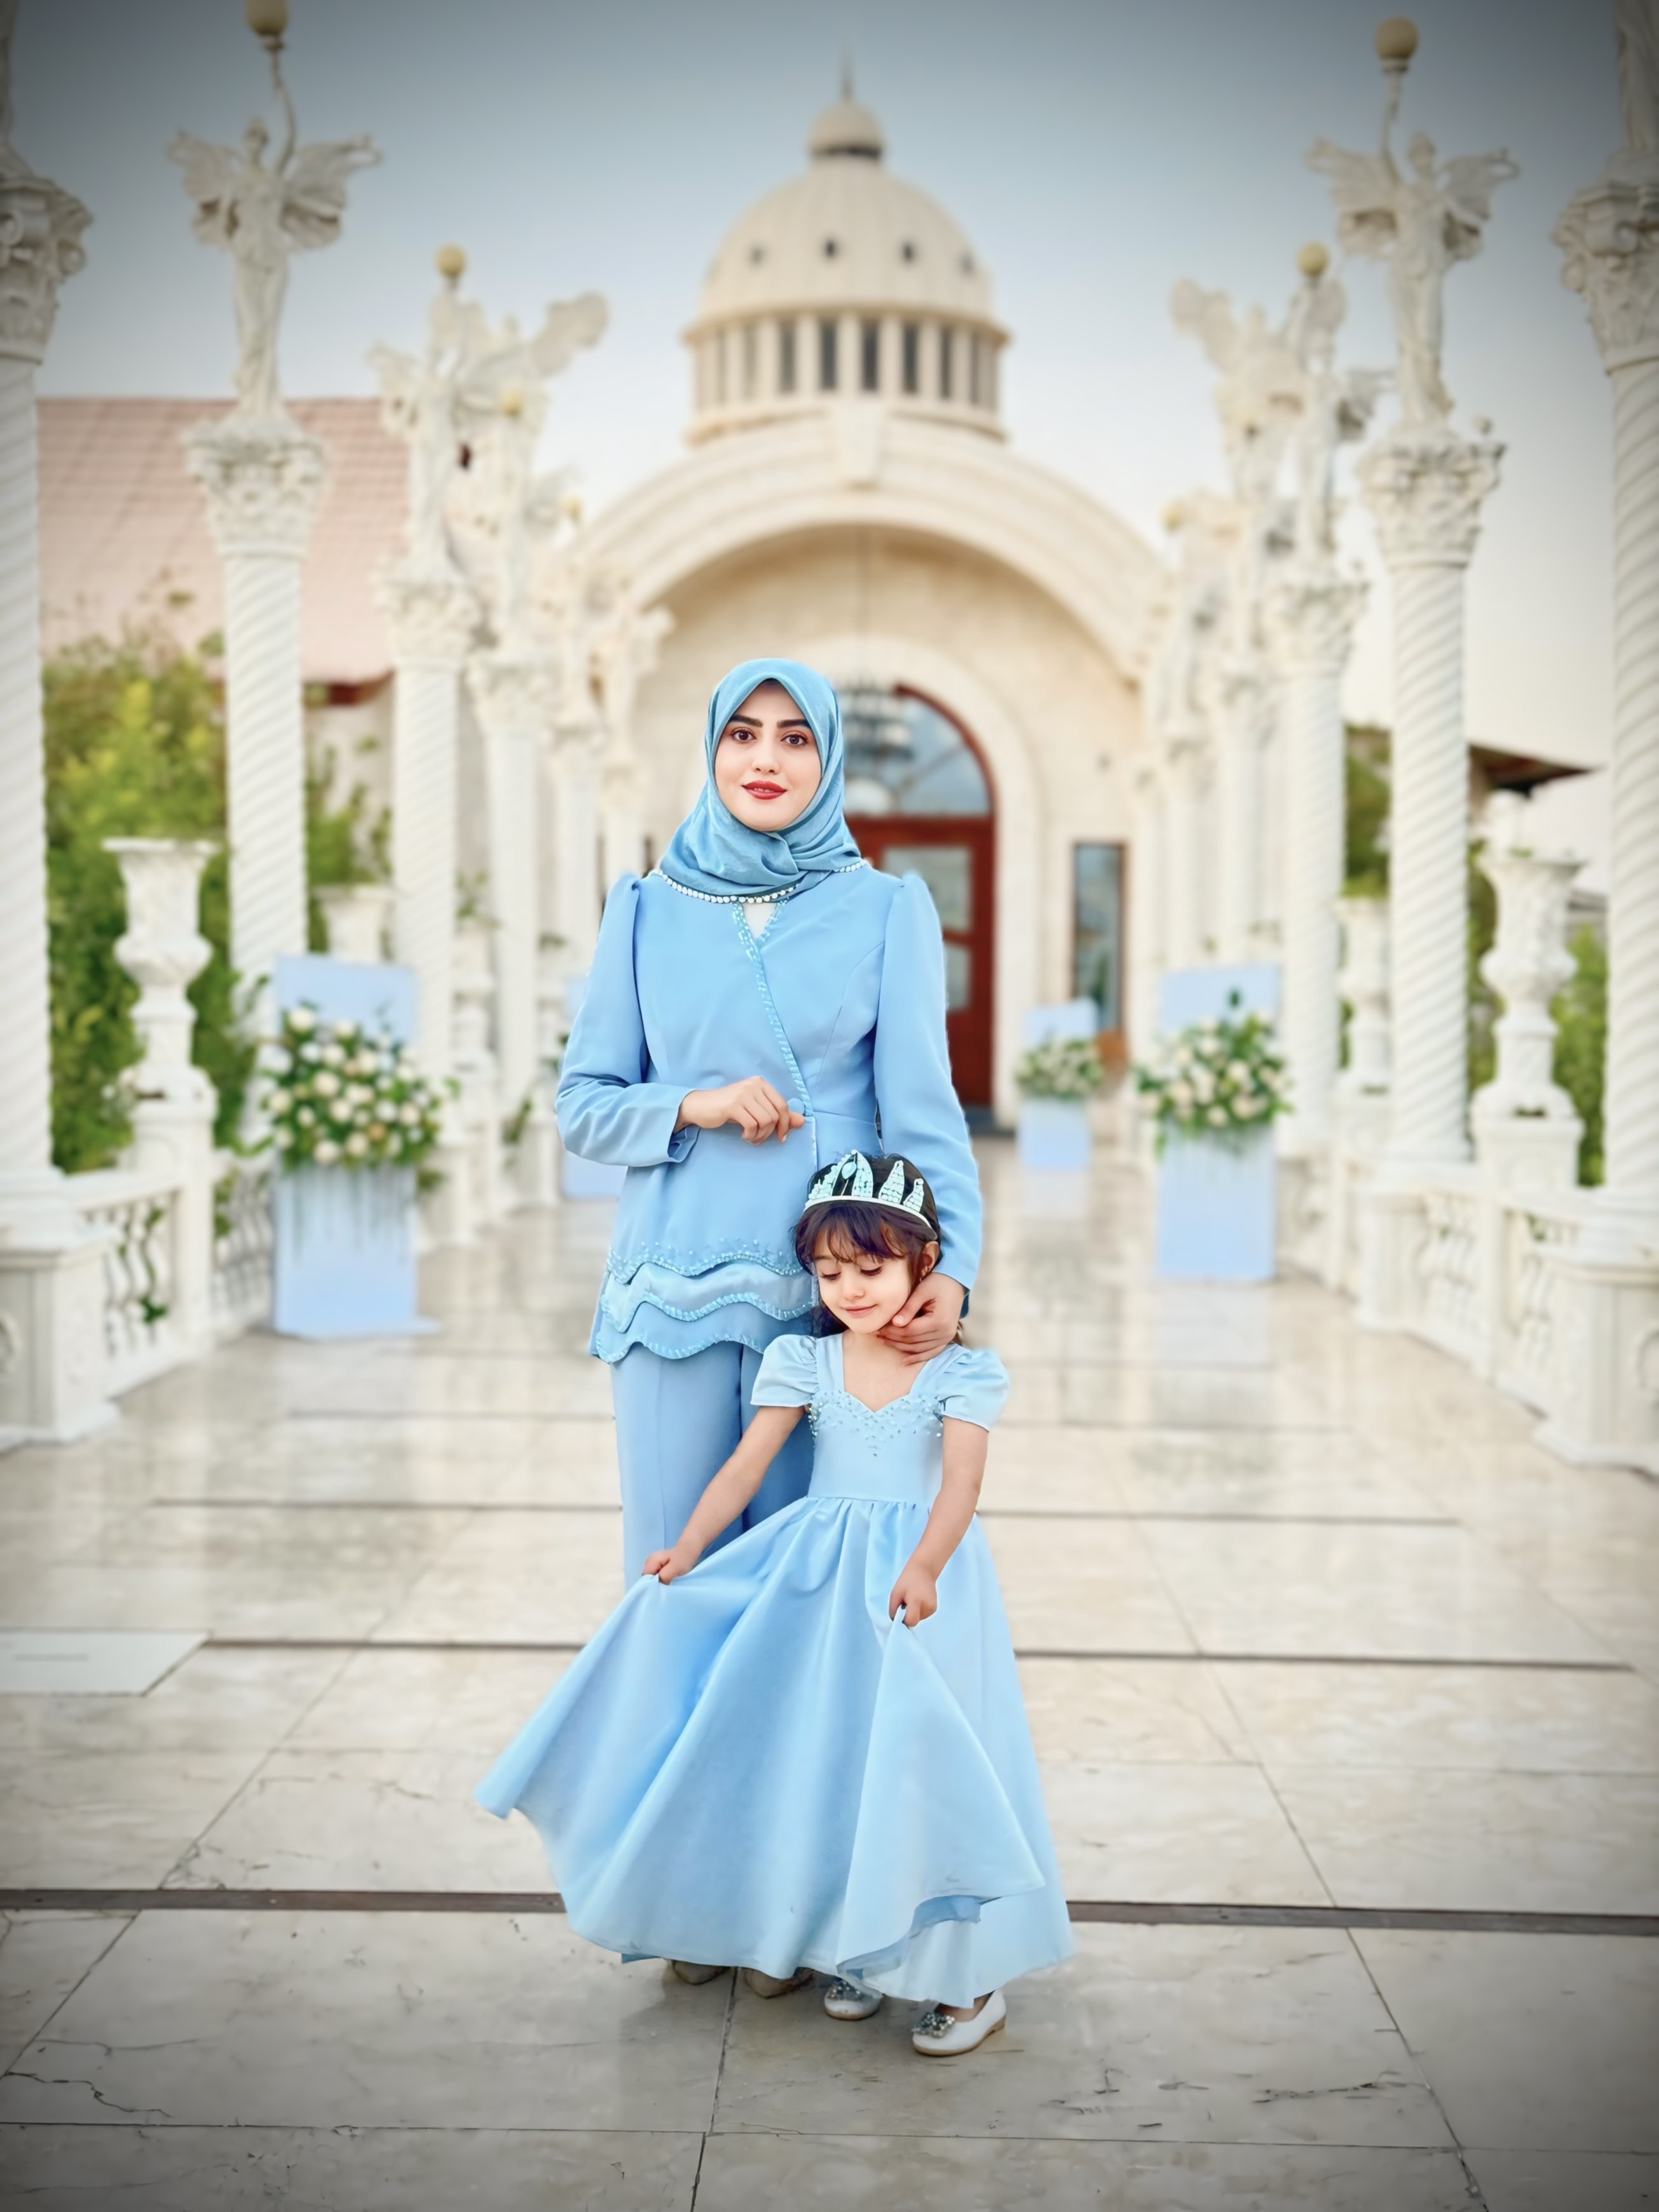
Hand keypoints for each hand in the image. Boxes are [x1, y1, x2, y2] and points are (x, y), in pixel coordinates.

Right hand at [642, 1543, 699, 1583]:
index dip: (651, 1586)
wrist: (689, 1550)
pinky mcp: (657, 1566)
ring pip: (651, 1579)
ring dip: (659, 1583)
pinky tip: (668, 1581)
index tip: (661, 1590)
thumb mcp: (675, 1568)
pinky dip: (661, 1580)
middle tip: (666, 1587)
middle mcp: (648, 1562)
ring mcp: (652, 1564)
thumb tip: (656, 1587)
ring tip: (668, 1584)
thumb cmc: (683, 1558)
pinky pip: (655, 1577)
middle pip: (647, 1579)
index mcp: (650, 1561)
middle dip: (655, 1585)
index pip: (644, 1579)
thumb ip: (664, 1576)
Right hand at [676, 1077, 804, 1145]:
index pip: (783, 1105)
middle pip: (775, 1115)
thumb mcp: (755, 1109)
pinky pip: (752, 1125)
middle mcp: (753, 1085)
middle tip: (760, 1139)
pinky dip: (751, 1135)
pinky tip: (744, 1135)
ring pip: (765, 1121)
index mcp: (760, 1083)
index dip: (785, 1124)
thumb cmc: (728, 1108)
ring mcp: (743, 1094)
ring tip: (751, 1138)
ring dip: (760, 1136)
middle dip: (770, 1132)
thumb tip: (802, 1121)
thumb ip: (778, 1114)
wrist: (700, 1106)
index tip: (781, 1137)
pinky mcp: (733, 1105)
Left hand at [878, 1272, 964, 1362]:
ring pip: (920, 1349)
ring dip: (902, 1348)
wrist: (955, 1282)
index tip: (879, 1328)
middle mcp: (945, 1332)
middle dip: (894, 1339)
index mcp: (939, 1320)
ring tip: (885, 1342)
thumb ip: (908, 1308)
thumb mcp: (921, 1291)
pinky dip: (918, 1357)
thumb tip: (895, 1323)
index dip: (892, 1331)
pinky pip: (931, 1352)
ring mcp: (947, 1337)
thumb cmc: (938, 1283)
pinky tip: (905, 1361)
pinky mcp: (947, 1339)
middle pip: (913, 1341)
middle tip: (878, 1335)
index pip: (910, 1331)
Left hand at [888, 1561, 938, 1627]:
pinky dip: (918, 1610)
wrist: (924, 1570)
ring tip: (912, 1599)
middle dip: (908, 1615)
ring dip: (913, 1612)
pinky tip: (918, 1600)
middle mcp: (927, 1607)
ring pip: (918, 1618)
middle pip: (914, 1621)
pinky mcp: (934, 1608)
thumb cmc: (907, 1580)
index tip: (900, 1611)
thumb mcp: (895, 1594)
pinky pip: (922, 1615)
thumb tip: (895, 1622)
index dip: (903, 1620)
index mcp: (917, 1601)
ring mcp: (932, 1608)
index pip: (911, 1621)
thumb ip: (893, 1610)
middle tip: (906, 1602)